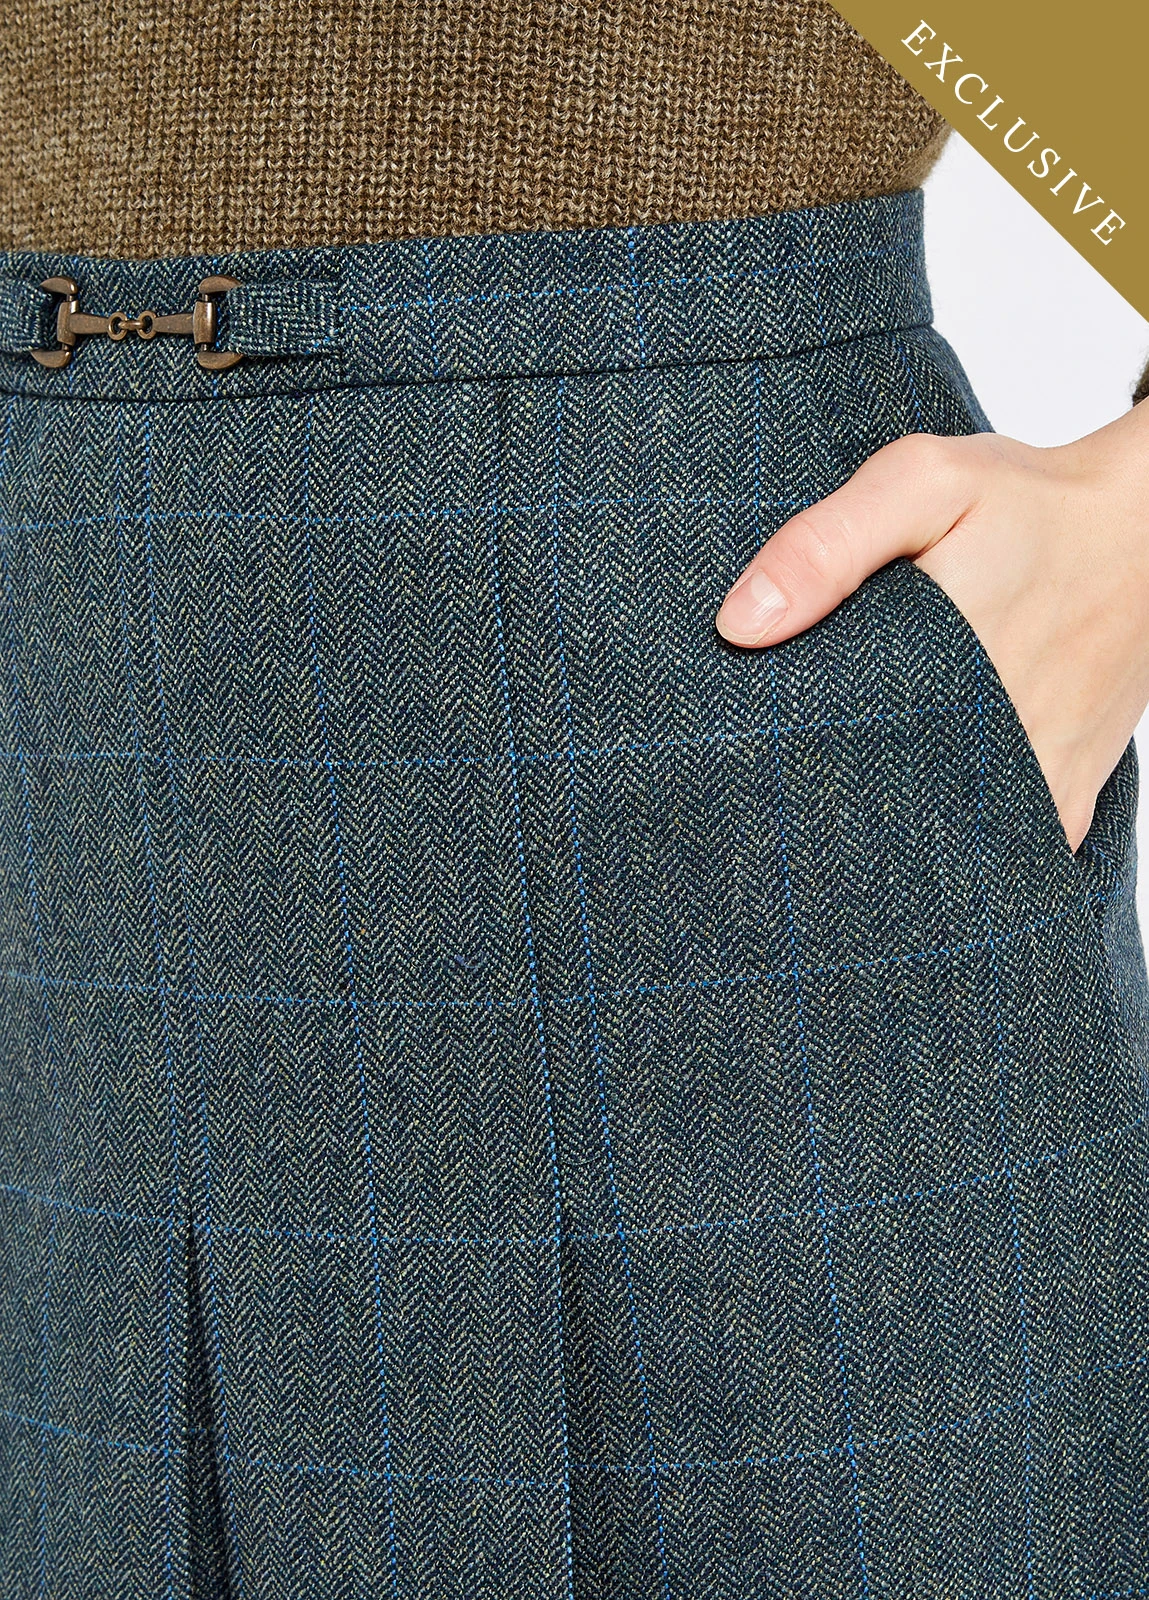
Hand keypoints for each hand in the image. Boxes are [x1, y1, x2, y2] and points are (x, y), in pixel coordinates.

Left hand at [714, 402, 1148, 851]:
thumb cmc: (1033, 500)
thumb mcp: (923, 483)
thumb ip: (827, 546)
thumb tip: (740, 625)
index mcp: (937, 663)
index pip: (822, 740)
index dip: (775, 749)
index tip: (742, 747)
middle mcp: (988, 735)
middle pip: (870, 796)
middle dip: (822, 791)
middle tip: (784, 775)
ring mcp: (1033, 777)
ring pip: (933, 833)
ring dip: (888, 821)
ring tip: (847, 794)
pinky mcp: (1065, 796)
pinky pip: (999, 846)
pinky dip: (956, 840)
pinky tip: (918, 812)